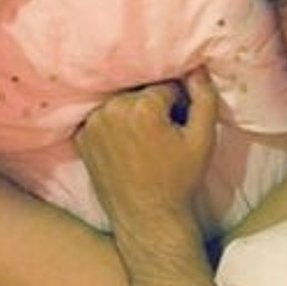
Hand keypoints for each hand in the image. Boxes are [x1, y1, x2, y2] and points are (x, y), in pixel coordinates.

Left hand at [76, 71, 217, 231]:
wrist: (147, 217)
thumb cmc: (179, 180)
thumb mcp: (203, 139)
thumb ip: (204, 98)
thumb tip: (197, 68)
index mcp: (142, 107)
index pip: (165, 85)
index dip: (178, 104)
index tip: (179, 126)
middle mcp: (112, 110)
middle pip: (140, 91)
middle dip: (153, 106)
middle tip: (162, 136)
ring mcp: (93, 124)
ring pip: (121, 103)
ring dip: (132, 114)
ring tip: (143, 142)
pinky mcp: (82, 138)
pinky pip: (103, 118)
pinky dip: (114, 126)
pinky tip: (125, 148)